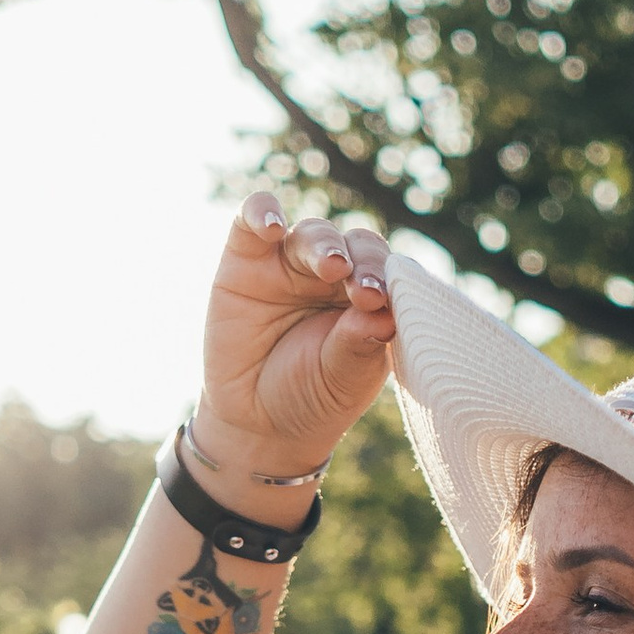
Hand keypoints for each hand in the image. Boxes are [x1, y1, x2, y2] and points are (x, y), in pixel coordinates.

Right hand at [194, 191, 395, 483]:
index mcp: (370, 299)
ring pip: (313, 233)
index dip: (384, 278)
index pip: (386, 271)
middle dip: (362, 262)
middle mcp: (335, 275)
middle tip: (361, 290)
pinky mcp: (247, 257)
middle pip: (355, 245)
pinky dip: (262, 212)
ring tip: (331, 265)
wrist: (255, 421)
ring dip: (323, 244)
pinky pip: (254, 219)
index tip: (378, 300)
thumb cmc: (311, 398)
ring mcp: (291, 263)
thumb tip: (382, 314)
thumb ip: (358, 346)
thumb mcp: (340, 380)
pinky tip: (272, 225)